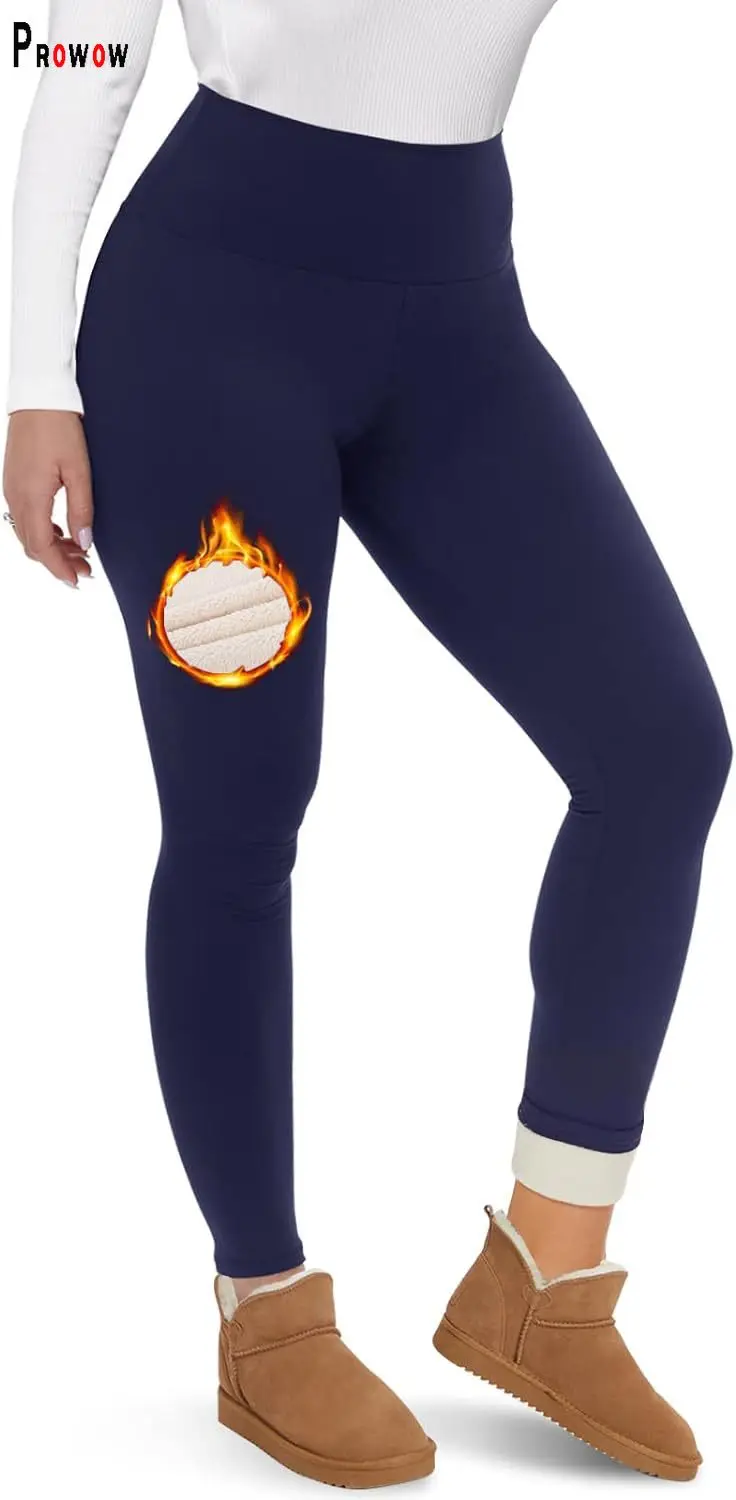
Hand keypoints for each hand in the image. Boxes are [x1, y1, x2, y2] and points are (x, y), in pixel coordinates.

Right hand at [3, 410, 93, 586]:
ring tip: (78, 552)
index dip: (59, 568)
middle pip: (33, 546)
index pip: (42, 547)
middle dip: (58, 563)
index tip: (77, 580)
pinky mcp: (13, 483)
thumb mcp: (78, 471)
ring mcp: (11, 490)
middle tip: (85, 569)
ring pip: (27, 534)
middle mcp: (15, 497)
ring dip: (51, 548)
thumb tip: (84, 543)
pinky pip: (24, 518)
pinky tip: (62, 531)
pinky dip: (42, 531)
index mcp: (31, 497)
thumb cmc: (58, 428)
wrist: (38, 398)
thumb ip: (81, 510)